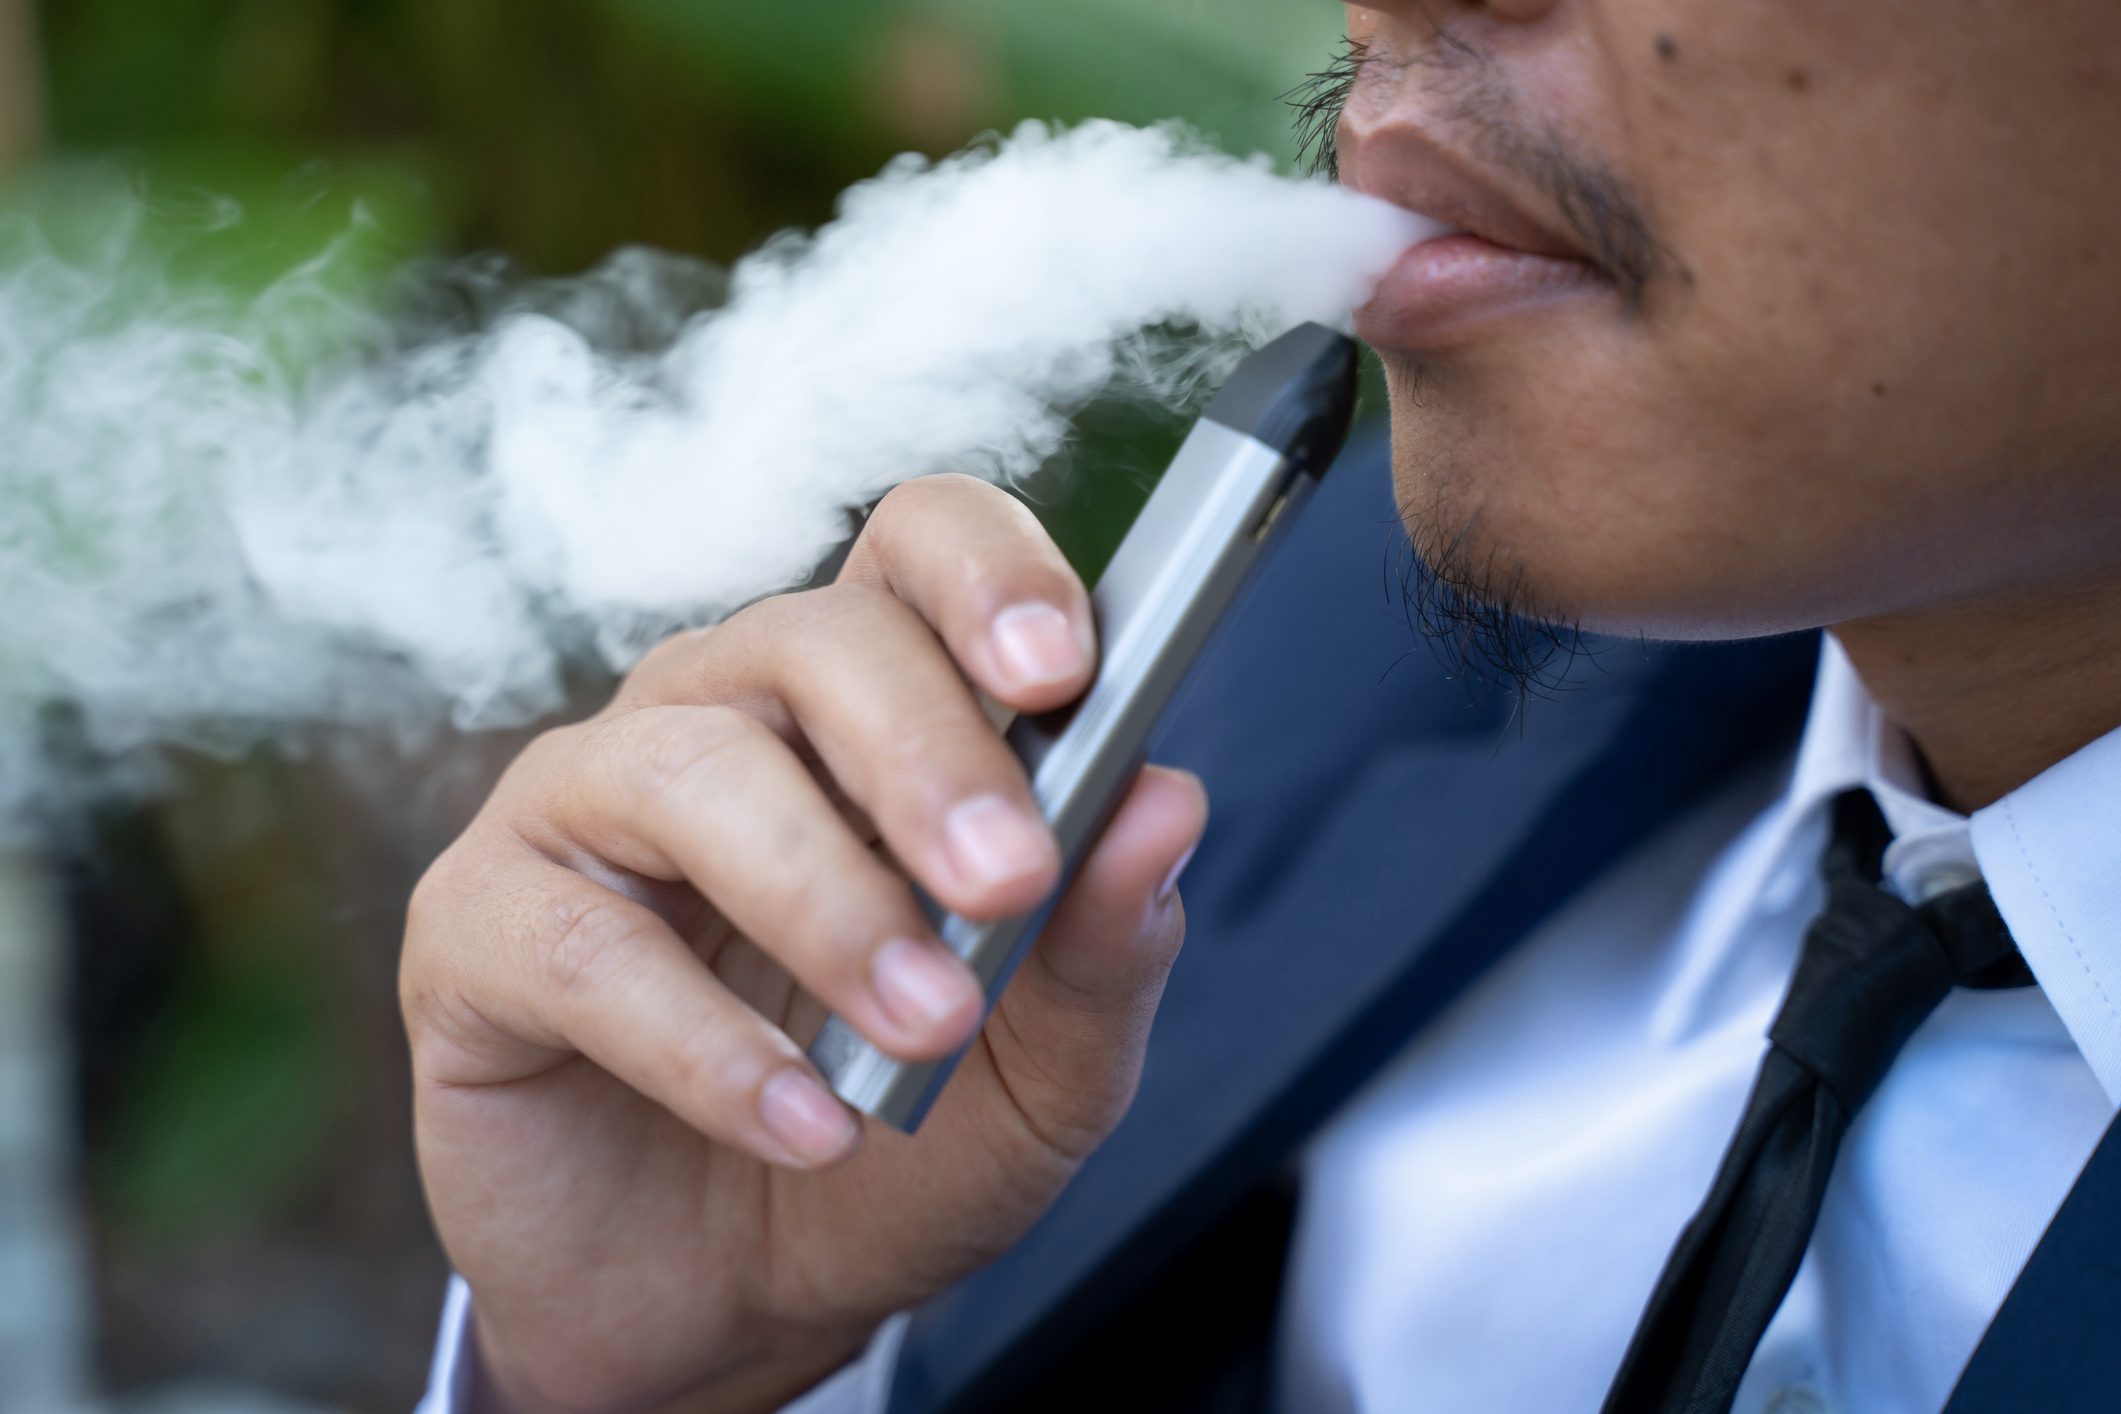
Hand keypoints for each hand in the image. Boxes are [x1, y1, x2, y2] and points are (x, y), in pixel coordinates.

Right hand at [400, 474, 1206, 1412]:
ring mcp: (587, 806)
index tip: (1062, 672)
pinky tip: (805, 1127)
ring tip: (924, 1029)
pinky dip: (706, 1043)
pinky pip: (579, 944)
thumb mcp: (1043, 1078)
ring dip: (825, 900)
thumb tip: (1168, 801)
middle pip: (814, 638)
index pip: (916, 549)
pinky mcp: (479, 924)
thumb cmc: (895, 1155)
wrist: (726, 1311)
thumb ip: (1106, 948)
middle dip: (928, 754)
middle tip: (1010, 882)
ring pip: (691, 771)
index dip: (988, 575)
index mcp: (869, 711)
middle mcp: (722, 716)